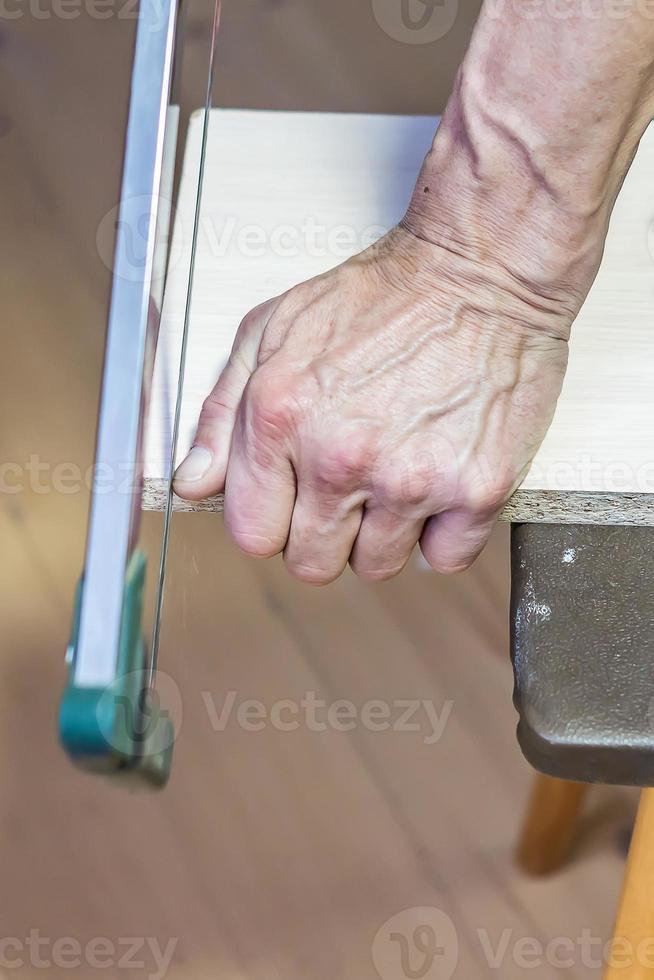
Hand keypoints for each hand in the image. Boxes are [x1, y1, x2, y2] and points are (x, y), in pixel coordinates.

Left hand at [174, 225, 573, 583]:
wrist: (482, 272)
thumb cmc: (378, 297)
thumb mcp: (273, 329)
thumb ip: (223, 412)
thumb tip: (193, 483)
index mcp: (281, 418)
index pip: (253, 534)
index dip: (272, 521)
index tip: (294, 500)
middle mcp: (342, 457)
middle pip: (313, 564)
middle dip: (324, 534)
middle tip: (348, 489)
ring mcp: (412, 478)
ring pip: (377, 567)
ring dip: (383, 534)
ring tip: (397, 476)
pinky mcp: (477, 488)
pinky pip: (445, 558)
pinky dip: (443, 533)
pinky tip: (440, 486)